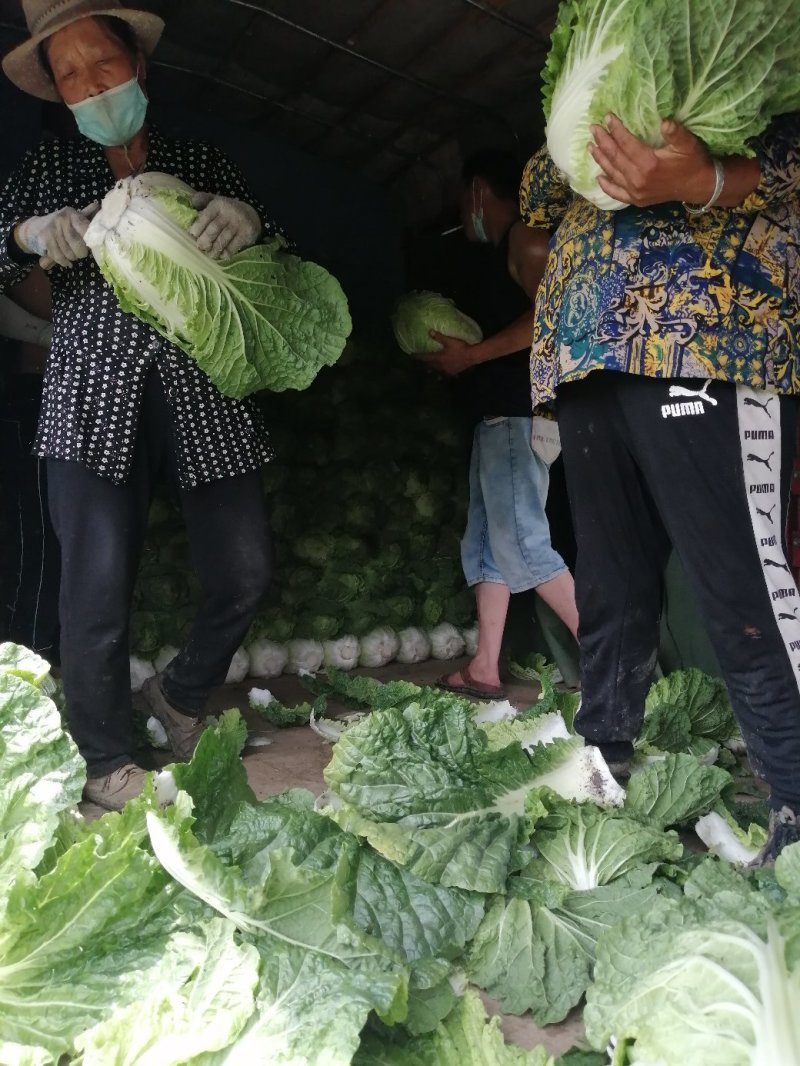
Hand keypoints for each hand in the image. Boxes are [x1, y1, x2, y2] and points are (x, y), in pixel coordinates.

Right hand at [16, 204, 97, 268]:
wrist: (35, 227)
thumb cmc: (60, 224)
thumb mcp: (73, 218)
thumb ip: (85, 215)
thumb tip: (97, 205)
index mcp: (72, 214)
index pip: (86, 228)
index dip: (91, 240)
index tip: (91, 245)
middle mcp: (62, 219)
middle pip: (78, 244)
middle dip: (81, 253)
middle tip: (81, 253)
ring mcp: (53, 229)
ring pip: (69, 253)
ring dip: (72, 258)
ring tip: (72, 255)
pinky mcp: (45, 239)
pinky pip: (58, 256)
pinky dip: (64, 262)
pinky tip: (66, 261)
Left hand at [189, 193, 261, 258]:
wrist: (253, 214)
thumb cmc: (228, 210)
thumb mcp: (216, 200)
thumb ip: (203, 199)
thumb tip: (191, 202)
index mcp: (219, 204)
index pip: (206, 216)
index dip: (198, 227)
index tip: (193, 235)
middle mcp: (229, 213)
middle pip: (214, 229)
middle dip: (205, 240)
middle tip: (201, 247)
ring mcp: (238, 224)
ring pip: (223, 239)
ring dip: (215, 249)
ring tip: (210, 254)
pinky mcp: (246, 234)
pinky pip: (234, 246)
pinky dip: (226, 252)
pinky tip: (222, 255)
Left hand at [415, 332, 477, 375]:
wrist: (472, 356)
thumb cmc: (460, 347)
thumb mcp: (449, 341)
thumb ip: (439, 337)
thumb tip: (430, 332)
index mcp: (439, 358)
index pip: (425, 357)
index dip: (418, 356)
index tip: (412, 355)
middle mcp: (441, 366)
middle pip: (430, 366)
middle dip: (423, 365)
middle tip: (418, 364)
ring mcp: (447, 370)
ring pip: (437, 372)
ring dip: (432, 371)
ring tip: (428, 372)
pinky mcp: (453, 372)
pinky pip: (446, 376)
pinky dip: (443, 376)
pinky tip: (443, 377)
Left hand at [590, 115, 715, 207]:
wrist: (697, 186)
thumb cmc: (693, 162)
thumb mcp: (688, 144)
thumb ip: (676, 132)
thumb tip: (665, 122)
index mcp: (649, 164)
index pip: (626, 144)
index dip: (616, 130)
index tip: (608, 117)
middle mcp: (638, 179)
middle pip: (615, 157)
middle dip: (603, 141)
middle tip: (593, 128)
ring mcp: (635, 192)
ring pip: (612, 173)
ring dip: (600, 159)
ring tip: (591, 146)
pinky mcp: (636, 200)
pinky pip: (617, 193)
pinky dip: (607, 185)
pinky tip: (599, 177)